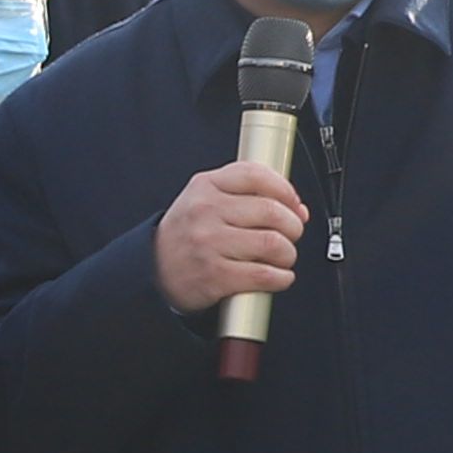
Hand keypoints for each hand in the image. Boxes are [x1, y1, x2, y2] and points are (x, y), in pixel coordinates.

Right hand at [152, 157, 307, 318]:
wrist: (154, 269)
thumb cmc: (188, 233)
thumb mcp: (206, 199)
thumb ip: (247, 195)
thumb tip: (297, 209)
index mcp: (205, 186)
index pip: (256, 175)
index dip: (285, 190)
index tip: (293, 204)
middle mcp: (206, 212)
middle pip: (272, 212)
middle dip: (293, 227)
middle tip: (290, 235)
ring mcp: (209, 244)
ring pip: (273, 244)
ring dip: (288, 254)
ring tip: (282, 257)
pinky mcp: (215, 276)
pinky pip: (265, 275)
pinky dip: (281, 278)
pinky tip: (277, 276)